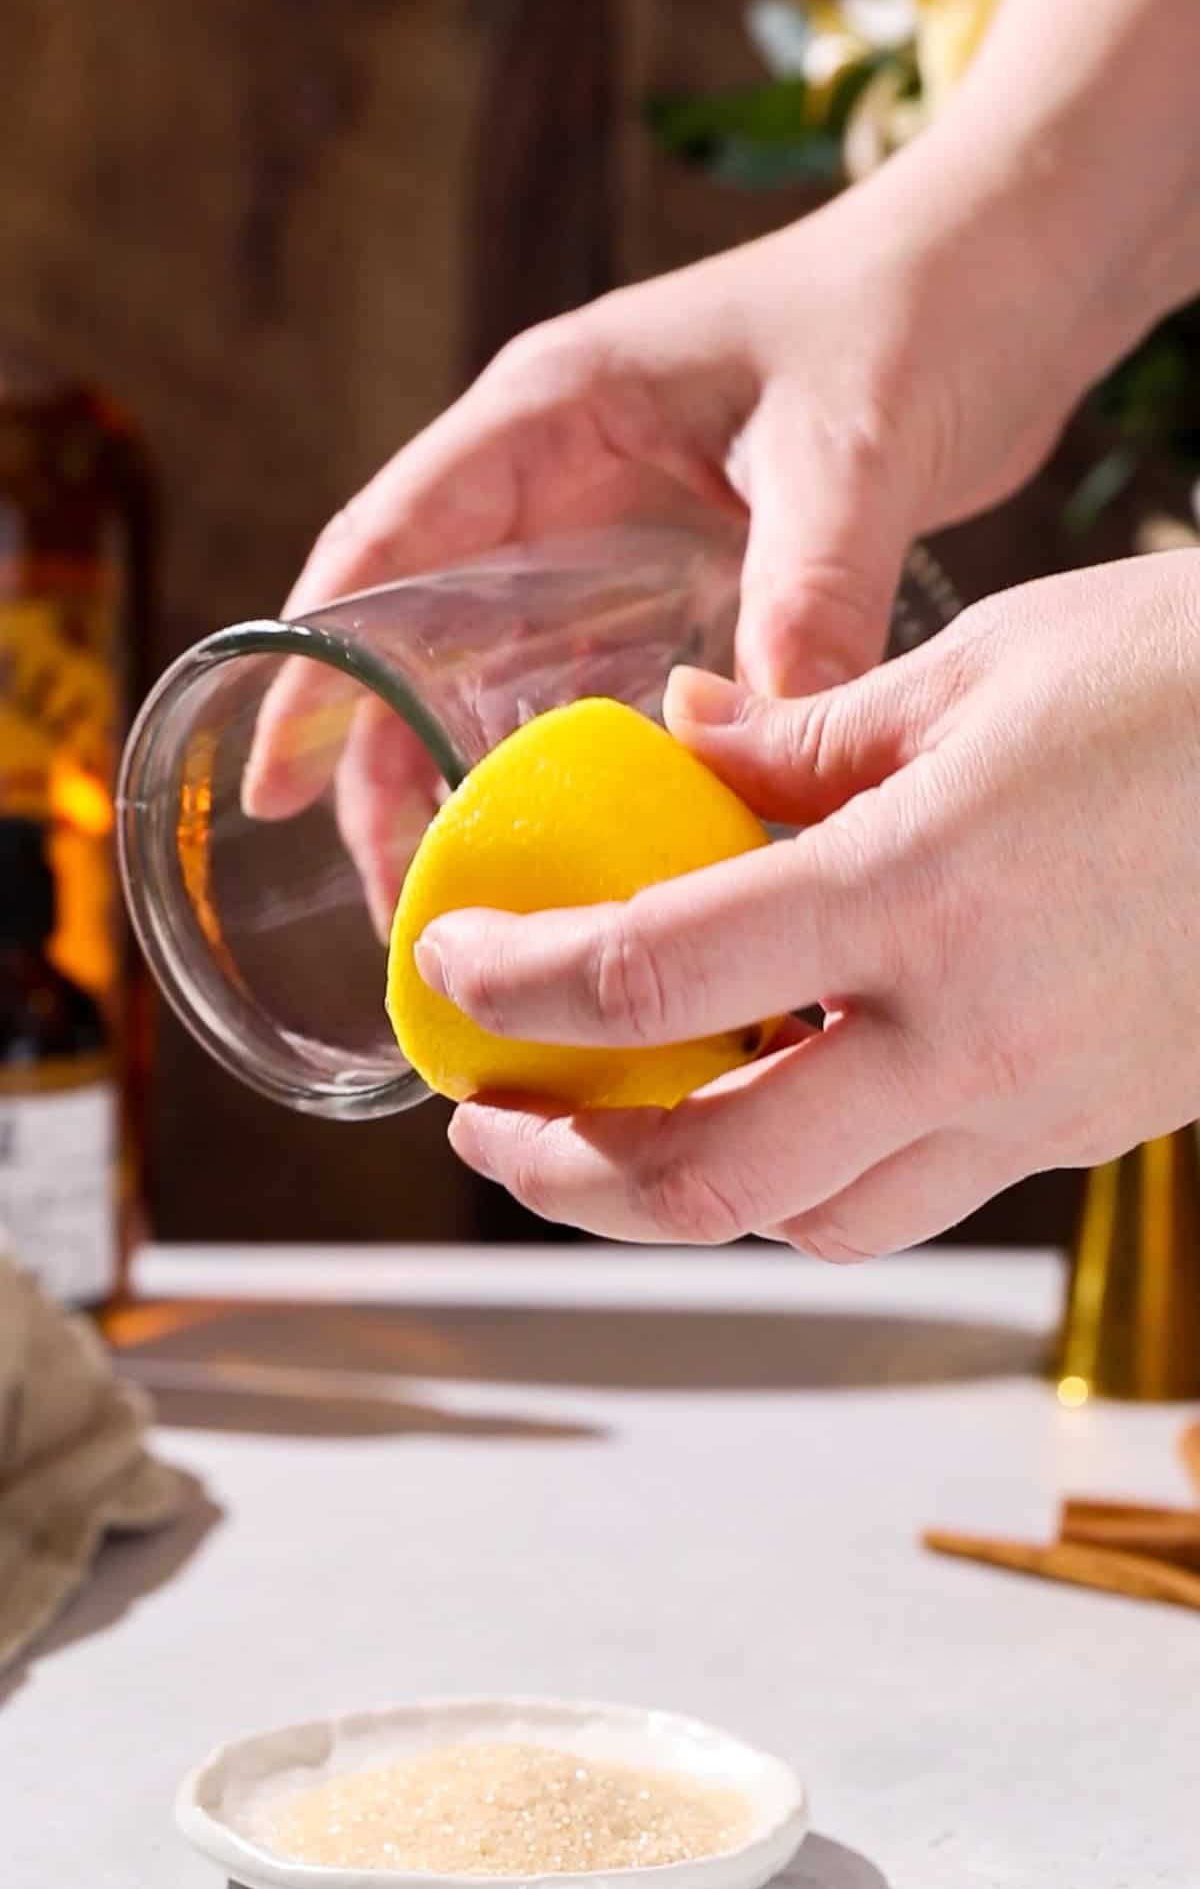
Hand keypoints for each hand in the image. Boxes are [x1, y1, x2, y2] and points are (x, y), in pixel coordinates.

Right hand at [241, 127, 1102, 913]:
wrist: (1005, 276)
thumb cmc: (915, 312)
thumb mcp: (850, 450)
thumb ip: (807, 591)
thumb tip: (764, 752)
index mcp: (547, 413)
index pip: (382, 546)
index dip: (313, 668)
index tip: (268, 780)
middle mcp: (557, 474)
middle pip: (418, 631)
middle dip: (386, 762)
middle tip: (396, 896)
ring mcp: (613, 525)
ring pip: (496, 666)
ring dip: (472, 775)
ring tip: (473, 902)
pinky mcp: (679, 571)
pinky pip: (593, 681)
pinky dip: (571, 762)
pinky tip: (582, 851)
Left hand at [417, 554, 1199, 1254]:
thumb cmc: (1189, 682)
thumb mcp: (973, 667)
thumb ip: (795, 736)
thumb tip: (667, 744)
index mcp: (915, 890)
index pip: (645, 983)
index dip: (511, 989)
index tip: (451, 972)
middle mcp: (967, 1032)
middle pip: (710, 1177)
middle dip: (563, 1173)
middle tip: (490, 1127)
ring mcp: (1038, 1105)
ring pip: (812, 1221)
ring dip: (687, 1195)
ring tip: (615, 1132)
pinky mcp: (1087, 1133)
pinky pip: (913, 1196)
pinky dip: (811, 1176)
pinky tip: (779, 1100)